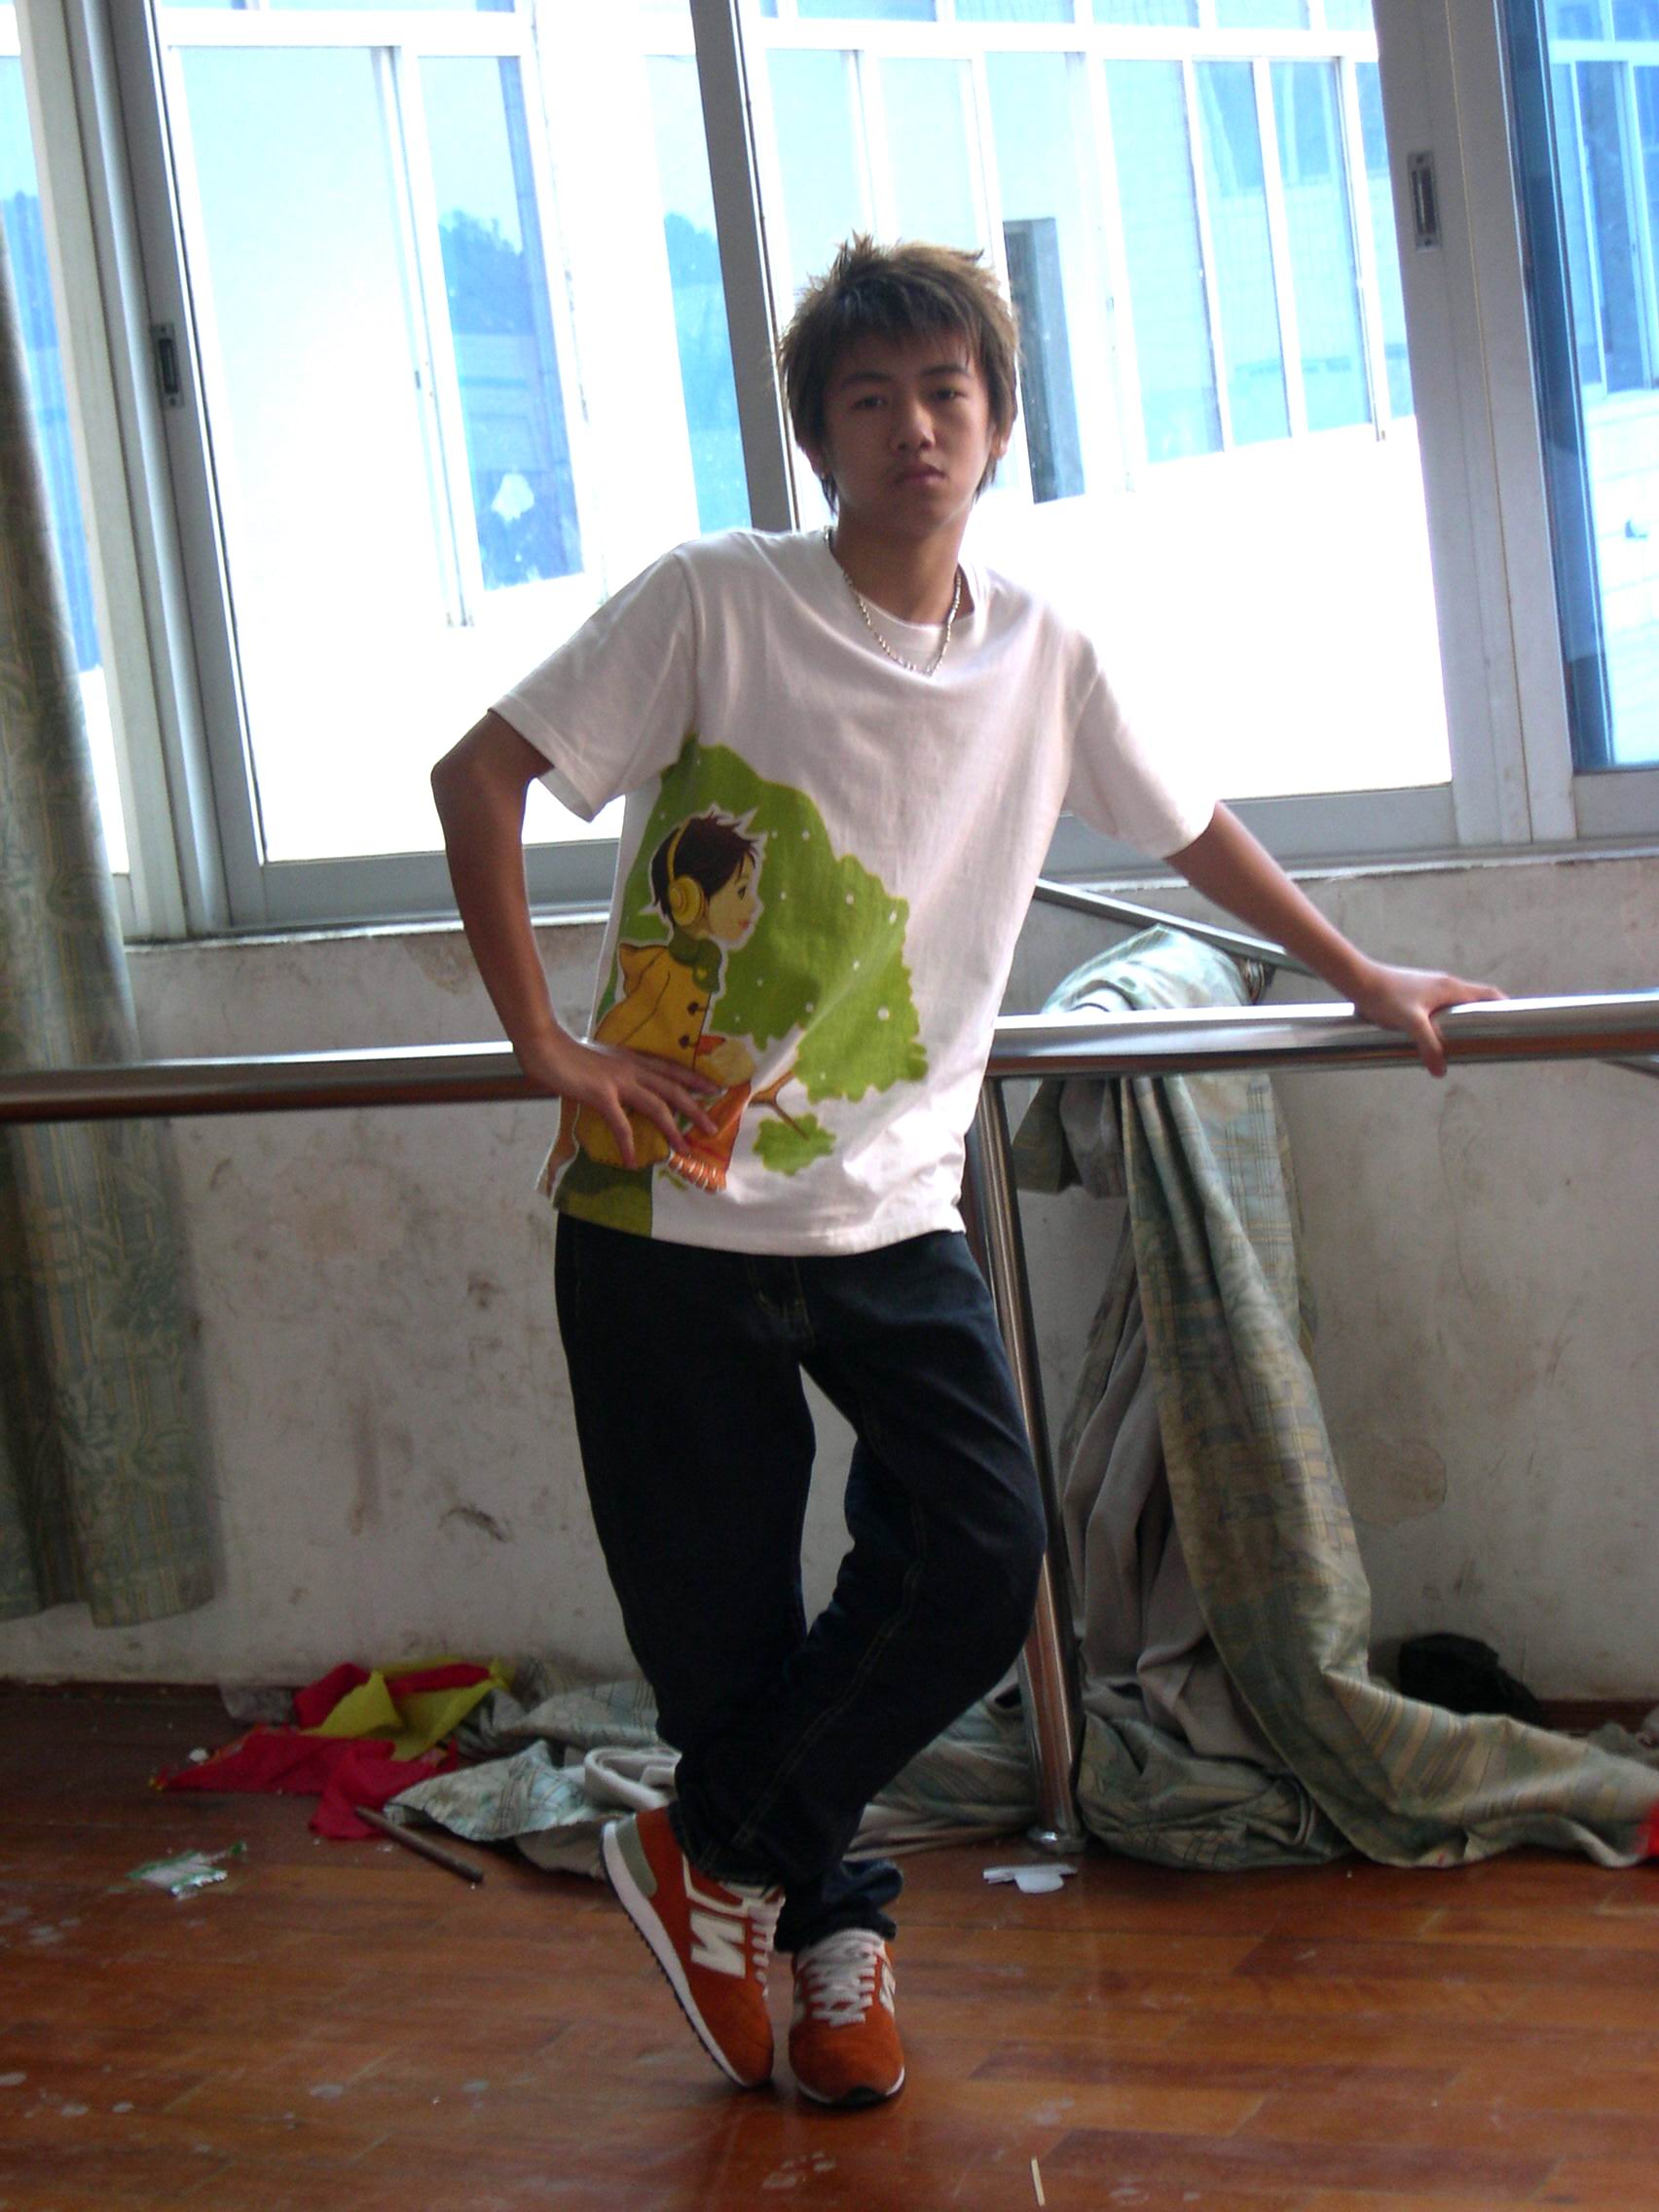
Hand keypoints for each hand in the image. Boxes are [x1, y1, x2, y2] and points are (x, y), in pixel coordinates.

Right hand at [517, 1030, 718, 1167]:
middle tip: (713, 1126)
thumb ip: (616, 1069)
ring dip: (673, 1129)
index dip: (694, 1079)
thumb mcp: (601, 1058)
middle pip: (673, 1089)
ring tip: (684, 1149)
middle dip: (696, 1108)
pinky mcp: (602, 1095)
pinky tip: (632, 1162)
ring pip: (657, 1106)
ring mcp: (618, 1081)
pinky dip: (628, 1145)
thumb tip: (624, 1085)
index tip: (715, 1089)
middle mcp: (632, 1068)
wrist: (545, 1046)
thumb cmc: (568, 1053)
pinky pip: (621, 1124)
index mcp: (633, 1059)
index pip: (671, 1069)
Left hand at [1348, 961, 1505, 1078]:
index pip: (1489, 995)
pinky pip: (1439, 1009)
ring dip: (1462, 1023)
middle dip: (1485, 1020)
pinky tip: (1433, 1040)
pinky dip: (1444, 1023)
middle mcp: (1443, 985)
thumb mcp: (1410, 1023)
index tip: (1515, 1024)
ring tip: (1463, 1046)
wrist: (1358, 980)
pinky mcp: (1415, 995)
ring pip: (1455, 1007)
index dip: (1505, 1008)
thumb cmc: (1384, 996)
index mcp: (1450, 988)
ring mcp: (1429, 989)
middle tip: (1490, 1042)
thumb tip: (1441, 1071)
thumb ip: (1428, 1046)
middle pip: (1475, 1002)